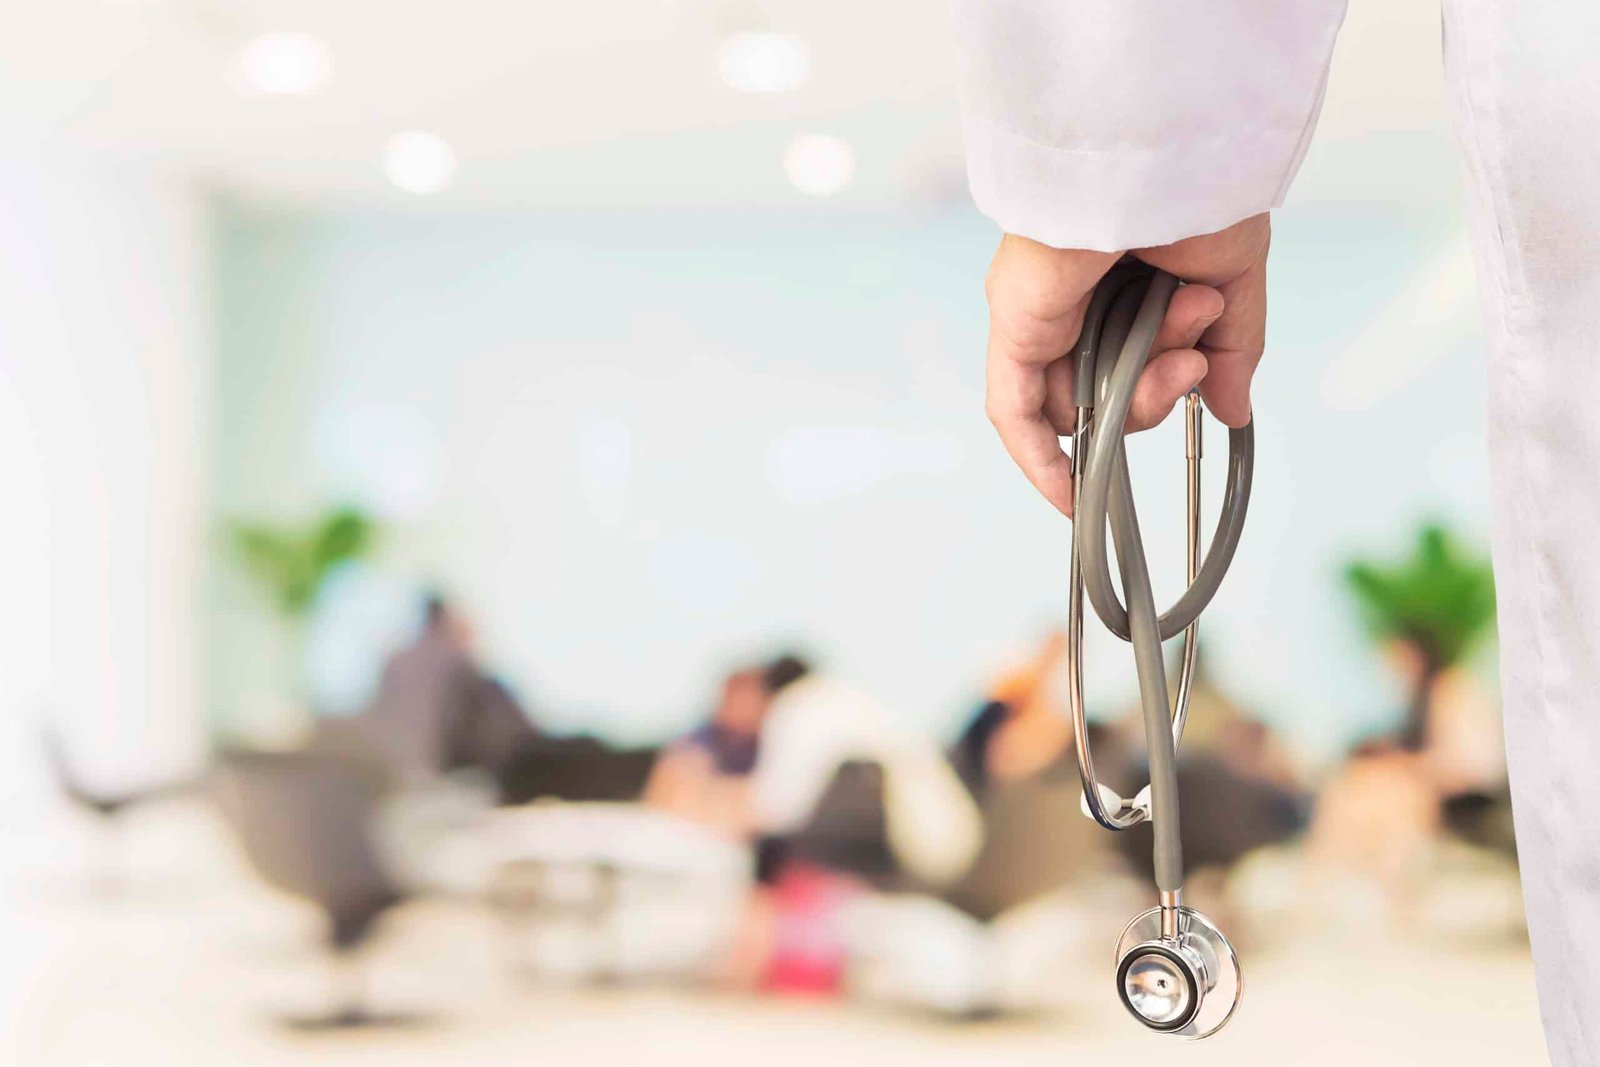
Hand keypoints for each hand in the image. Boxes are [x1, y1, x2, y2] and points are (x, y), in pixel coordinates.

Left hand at [983, 214, 1268, 515]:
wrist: (1164, 156)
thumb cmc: (1197, 189)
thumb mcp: (1231, 280)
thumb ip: (1233, 351)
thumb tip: (1232, 412)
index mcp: (1119, 283)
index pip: (1133, 363)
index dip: (1166, 385)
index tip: (1201, 381)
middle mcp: (1072, 301)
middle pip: (1109, 391)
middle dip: (1162, 387)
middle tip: (1195, 355)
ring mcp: (1040, 315)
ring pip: (1080, 404)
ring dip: (1139, 399)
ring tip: (1179, 349)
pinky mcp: (1016, 325)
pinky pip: (1014, 412)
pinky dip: (1038, 459)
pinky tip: (1069, 496)